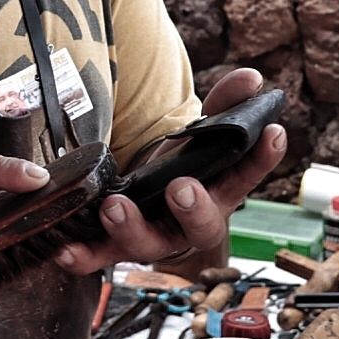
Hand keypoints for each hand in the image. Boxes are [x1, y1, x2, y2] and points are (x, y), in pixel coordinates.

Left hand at [52, 67, 285, 274]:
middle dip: (192, 209)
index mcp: (218, 193)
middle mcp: (189, 223)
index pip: (247, 176)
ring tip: (114, 206)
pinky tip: (65, 251)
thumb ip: (225, 105)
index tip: (273, 132)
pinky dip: (83, 257)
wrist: (150, 208)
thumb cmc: (183, 170)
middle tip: (180, 187)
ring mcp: (153, 238)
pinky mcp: (115, 248)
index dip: (262, 158)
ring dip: (131, 227)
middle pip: (201, 227)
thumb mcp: (202, 135)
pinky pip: (99, 258)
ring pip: (148, 244)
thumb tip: (252, 79)